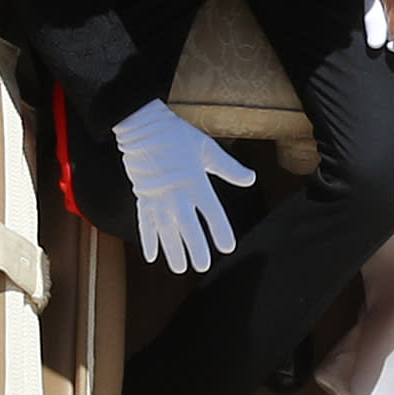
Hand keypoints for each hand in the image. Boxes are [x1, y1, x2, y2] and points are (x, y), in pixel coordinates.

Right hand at [113, 99, 255, 272]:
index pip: (212, 213)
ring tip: (179, 268)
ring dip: (172, 251)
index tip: (227, 247)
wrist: (143, 127)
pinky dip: (148, 240)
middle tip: (202, 266)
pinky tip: (152, 256)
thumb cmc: (179, 136)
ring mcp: (157, 197)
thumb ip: (230, 168)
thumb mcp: (208, 149)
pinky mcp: (142, 197)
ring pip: (165, 231)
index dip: (220, 231)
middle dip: (195, 249)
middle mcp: (177, 194)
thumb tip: (251, 179)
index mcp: (196, 182)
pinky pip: (144, 223)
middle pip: (188, 228)